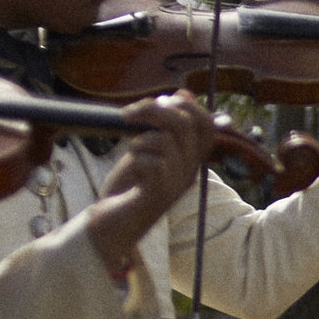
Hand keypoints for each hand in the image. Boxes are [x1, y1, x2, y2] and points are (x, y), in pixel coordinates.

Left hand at [84, 92, 218, 275]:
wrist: (111, 224)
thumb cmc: (129, 186)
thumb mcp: (147, 148)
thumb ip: (163, 126)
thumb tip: (183, 94)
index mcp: (189, 159)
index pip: (207, 125)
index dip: (188, 106)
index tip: (161, 101)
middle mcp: (188, 172)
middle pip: (186, 126)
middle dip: (155, 110)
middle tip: (128, 114)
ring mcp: (175, 185)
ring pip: (167, 143)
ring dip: (140, 140)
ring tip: (130, 153)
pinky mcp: (157, 196)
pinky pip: (153, 163)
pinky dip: (136, 159)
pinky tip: (131, 170)